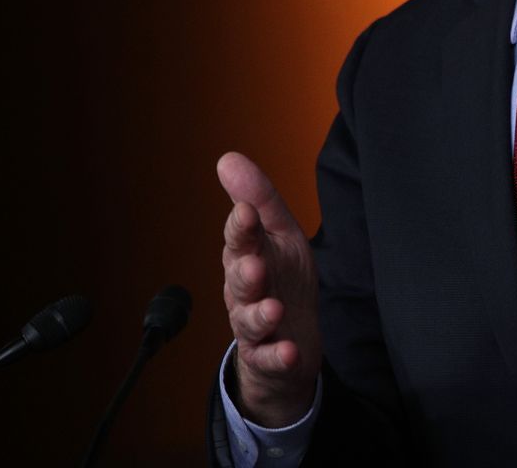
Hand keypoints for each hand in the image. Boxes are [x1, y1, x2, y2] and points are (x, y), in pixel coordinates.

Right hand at [218, 152, 321, 427]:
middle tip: (255, 265)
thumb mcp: (278, 235)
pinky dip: (278, 356)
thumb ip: (258, 200)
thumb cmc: (282, 279)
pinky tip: (288, 351)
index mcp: (247, 257)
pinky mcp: (269, 356)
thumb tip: (227, 158)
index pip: (241, 239)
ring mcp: (255, 325)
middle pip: (241, 280)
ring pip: (250, 320)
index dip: (242, 227)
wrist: (288, 340)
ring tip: (273, 309)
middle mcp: (245, 291)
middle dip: (245, 272)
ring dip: (260, 315)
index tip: (246, 212)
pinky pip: (270, 358)